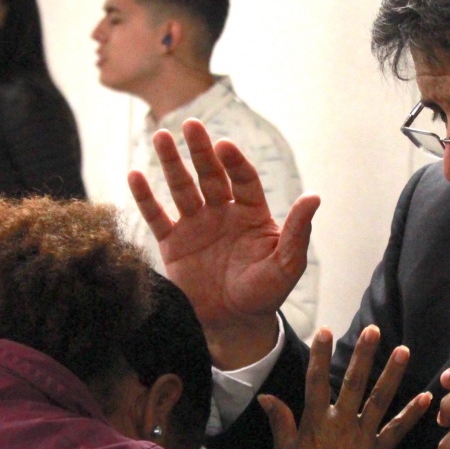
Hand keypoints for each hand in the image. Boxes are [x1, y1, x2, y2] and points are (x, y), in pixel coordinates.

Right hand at [128, 119, 318, 367]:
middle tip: (191, 125)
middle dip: (201, 150)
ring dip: (171, 163)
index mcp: (252, 213)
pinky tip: (135, 175)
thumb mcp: (286, 264)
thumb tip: (314, 197)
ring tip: (160, 136)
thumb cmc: (265, 293)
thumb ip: (297, 231)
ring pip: (182, 187)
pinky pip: (156, 216)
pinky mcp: (172, 243)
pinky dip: (145, 197)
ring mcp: (196, 225)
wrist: (234, 323)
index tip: (224, 145)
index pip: (243, 179)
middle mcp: (223, 212)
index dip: (234, 162)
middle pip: (210, 175)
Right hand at [263, 325, 429, 448]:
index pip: (316, 381)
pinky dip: (412, 414)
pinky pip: (397, 430)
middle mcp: (342, 424)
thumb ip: (280, 421)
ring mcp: (363, 437)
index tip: (324, 330)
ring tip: (403, 350)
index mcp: (316, 423)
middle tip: (373, 330)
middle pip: (354, 382)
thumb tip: (266, 396)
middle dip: (364, 354)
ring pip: (380, 399)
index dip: (320, 355)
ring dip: (392, 374)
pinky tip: (425, 397)